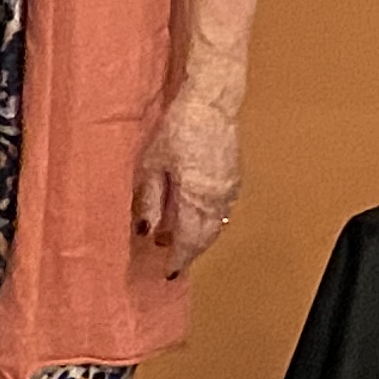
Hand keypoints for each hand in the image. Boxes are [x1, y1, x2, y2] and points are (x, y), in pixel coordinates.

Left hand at [137, 89, 242, 276]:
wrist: (209, 105)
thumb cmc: (177, 130)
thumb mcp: (152, 165)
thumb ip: (150, 200)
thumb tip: (146, 231)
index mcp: (197, 198)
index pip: (190, 240)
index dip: (179, 259)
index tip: (168, 273)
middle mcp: (218, 198)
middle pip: (205, 236)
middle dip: (188, 251)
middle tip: (170, 261)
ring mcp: (230, 189)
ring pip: (215, 225)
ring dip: (198, 237)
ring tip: (175, 241)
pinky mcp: (233, 179)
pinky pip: (220, 210)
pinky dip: (206, 221)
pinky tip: (190, 219)